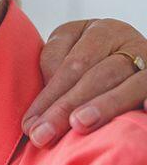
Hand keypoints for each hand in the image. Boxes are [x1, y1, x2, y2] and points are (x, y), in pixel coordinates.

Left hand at [22, 19, 146, 146]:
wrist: (129, 58)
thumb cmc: (87, 65)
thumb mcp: (67, 56)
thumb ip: (55, 72)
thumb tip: (41, 110)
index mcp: (96, 30)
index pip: (70, 64)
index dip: (48, 97)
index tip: (30, 126)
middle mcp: (125, 39)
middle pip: (94, 74)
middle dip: (65, 107)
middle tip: (44, 134)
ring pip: (127, 82)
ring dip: (104, 105)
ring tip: (79, 124)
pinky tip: (146, 109)